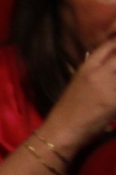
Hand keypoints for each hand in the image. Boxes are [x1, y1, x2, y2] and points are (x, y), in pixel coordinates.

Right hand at [43, 39, 115, 155]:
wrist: (63, 129)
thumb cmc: (70, 108)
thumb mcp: (80, 82)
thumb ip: (97, 71)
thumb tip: (111, 67)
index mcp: (87, 66)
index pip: (109, 45)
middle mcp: (99, 72)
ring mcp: (108, 86)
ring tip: (115, 86)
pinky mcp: (114, 101)